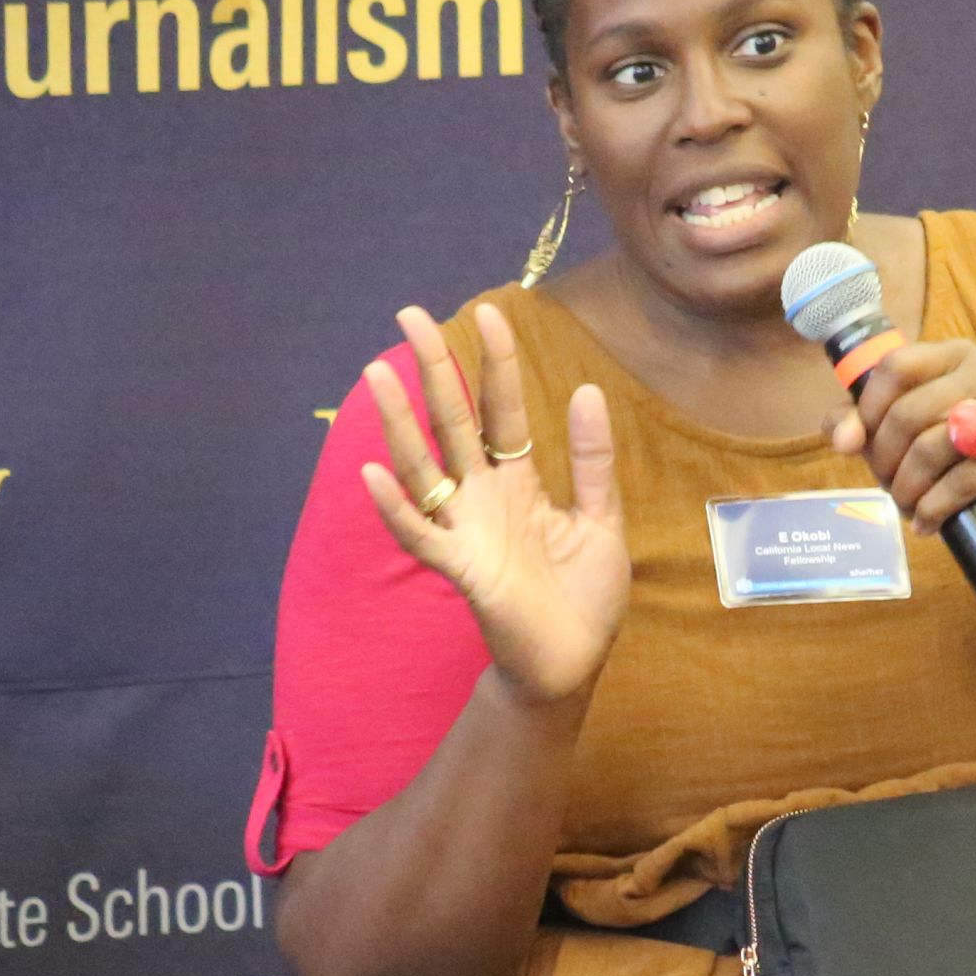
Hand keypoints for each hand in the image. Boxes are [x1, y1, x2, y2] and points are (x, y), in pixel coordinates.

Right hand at [357, 301, 629, 705]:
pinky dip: (396, 507)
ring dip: (399, 423)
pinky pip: (421, 535)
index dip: (496, 363)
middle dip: (433, 369)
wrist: (574, 663)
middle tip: (408, 313)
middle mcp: (484, 498)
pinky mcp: (462, 571)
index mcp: (519, 482)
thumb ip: (593, 461)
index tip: (490, 311)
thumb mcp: (601, 519)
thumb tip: (587, 390)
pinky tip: (374, 473)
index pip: (500, 409)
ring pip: (424, 467)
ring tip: (377, 373)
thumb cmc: (585, 597)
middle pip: (452, 422)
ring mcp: (466, 531)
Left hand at [831, 336, 975, 535]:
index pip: (895, 366)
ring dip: (906, 488)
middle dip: (885, 459)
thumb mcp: (898, 434)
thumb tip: (843, 438)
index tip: (863, 440)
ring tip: (906, 505)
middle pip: (908, 413)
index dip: (868, 408)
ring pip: (930, 448)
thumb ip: (860, 423)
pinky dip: (931, 510)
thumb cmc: (944, 461)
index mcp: (955, 355)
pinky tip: (926, 521)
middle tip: (886, 484)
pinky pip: (958, 483)